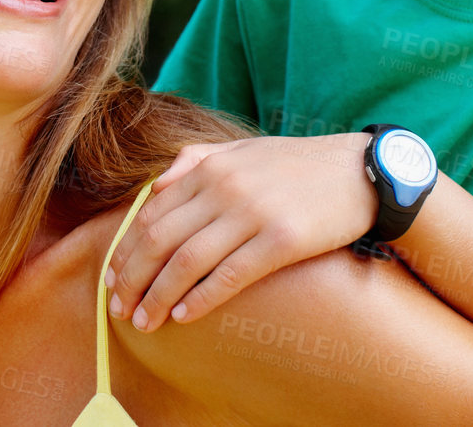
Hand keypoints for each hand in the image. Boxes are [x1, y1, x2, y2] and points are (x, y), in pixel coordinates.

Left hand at [104, 132, 377, 331]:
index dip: (125, 250)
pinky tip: (182, 316)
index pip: (150, 214)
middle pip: (160, 239)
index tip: (111, 277)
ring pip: (187, 261)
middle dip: (132, 278)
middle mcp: (224, 187)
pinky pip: (230, 275)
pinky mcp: (282, 239)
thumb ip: (195, 160)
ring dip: (158, 296)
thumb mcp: (242, 151)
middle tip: (118, 307)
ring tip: (144, 321)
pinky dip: (200, 298)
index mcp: (209, 167)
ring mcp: (252, 212)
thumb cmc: (298, 165)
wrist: (361, 171)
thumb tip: (157, 185)